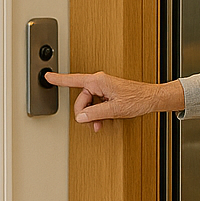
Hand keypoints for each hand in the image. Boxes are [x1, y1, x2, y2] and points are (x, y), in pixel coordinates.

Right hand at [44, 70, 182, 131]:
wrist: (152, 99)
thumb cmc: (138, 99)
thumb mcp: (114, 109)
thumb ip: (95, 113)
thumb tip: (81, 117)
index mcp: (98, 81)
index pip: (73, 80)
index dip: (59, 80)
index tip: (47, 76)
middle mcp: (100, 82)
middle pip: (82, 99)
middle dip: (85, 113)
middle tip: (91, 123)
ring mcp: (105, 87)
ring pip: (90, 103)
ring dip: (92, 115)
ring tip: (100, 124)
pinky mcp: (109, 93)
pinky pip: (97, 103)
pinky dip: (98, 113)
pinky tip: (104, 120)